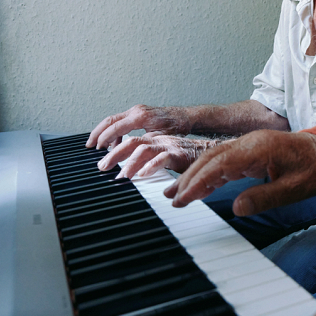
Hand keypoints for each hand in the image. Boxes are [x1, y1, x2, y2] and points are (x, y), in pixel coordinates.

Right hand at [86, 105, 191, 148]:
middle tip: (89, 146)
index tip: (96, 148)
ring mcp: (136, 110)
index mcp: (140, 116)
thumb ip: (145, 142)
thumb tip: (132, 150)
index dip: (104, 138)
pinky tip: (115, 144)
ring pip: (113, 120)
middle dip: (98, 133)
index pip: (116, 127)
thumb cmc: (176, 127)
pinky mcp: (138, 113)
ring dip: (105, 133)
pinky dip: (114, 132)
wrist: (185, 117)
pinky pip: (121, 121)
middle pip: (109, 120)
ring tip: (99, 147)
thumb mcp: (161, 137)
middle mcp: (136, 111)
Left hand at [97, 134, 220, 178]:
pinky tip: (142, 175)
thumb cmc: (190, 158)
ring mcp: (169, 146)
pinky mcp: (179, 154)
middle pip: (131, 142)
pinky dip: (150, 166)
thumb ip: (151, 164)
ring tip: (121, 176)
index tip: (103, 162)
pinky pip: (162, 158)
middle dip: (114, 154)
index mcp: (155, 140)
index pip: (129, 140)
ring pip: (143, 148)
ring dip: (129, 162)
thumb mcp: (165, 160)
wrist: (213, 152)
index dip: (114, 149)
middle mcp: (159, 140)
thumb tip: (136, 175)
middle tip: (102, 167)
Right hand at [163, 130, 315, 215]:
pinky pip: (225, 160)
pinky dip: (210, 174)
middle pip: (210, 158)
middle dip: (189, 178)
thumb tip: (237, 208)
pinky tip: (200, 188)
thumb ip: (265, 197)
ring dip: (195, 175)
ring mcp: (249, 146)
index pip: (219, 164)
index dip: (198, 181)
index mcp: (258, 149)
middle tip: (173, 199)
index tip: (183, 198)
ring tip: (178, 194)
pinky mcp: (251, 152)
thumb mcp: (294, 189)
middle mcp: (249, 143)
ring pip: (214, 158)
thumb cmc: (315, 168)